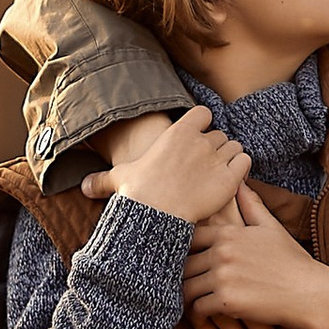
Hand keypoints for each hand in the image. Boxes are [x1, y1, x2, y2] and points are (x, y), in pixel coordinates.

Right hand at [83, 104, 251, 225]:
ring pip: (234, 146)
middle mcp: (200, 140)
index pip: (202, 114)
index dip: (202, 125)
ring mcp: (217, 158)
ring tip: (221, 172)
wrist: (157, 215)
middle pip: (218, 134)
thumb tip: (83, 187)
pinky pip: (245, 161)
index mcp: (178, 132)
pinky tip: (233, 178)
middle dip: (215, 147)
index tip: (197, 138)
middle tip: (206, 166)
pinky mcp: (231, 177)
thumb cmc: (138, 194)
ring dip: (230, 156)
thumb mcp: (119, 180)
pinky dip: (242, 167)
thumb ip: (104, 179)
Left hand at [185, 197, 328, 328]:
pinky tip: (205, 317)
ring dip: (187, 297)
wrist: (311, 293)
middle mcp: (222, 252)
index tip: (183, 260)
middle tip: (179, 285)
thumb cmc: (292, 261)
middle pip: (183, 264)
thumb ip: (251, 205)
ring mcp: (223, 276)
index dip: (184, 250)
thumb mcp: (272, 228)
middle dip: (182, 276)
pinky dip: (198, 315)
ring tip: (189, 302)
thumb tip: (241, 180)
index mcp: (229, 233)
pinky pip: (197, 309)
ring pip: (186, 287)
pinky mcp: (226, 301)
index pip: (189, 237)